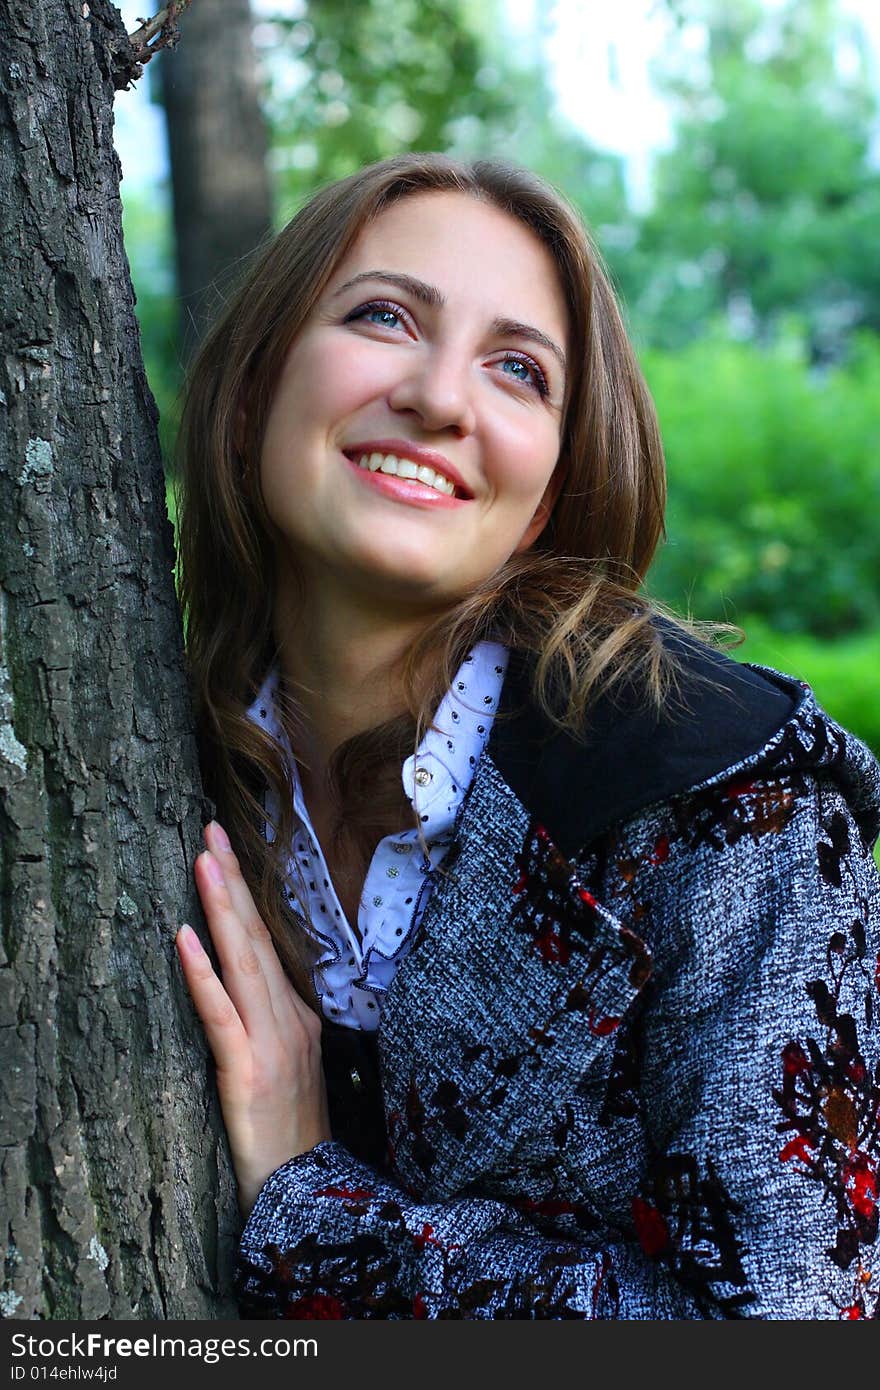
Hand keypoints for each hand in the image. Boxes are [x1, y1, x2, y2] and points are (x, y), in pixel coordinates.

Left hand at [176, 820, 330, 1216]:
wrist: (309, 1196)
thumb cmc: (293, 1136)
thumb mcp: (292, 1067)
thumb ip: (275, 1022)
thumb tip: (247, 983)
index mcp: (301, 1016)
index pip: (271, 942)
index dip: (248, 895)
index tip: (229, 850)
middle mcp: (291, 1019)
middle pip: (259, 938)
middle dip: (233, 881)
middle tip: (212, 831)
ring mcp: (273, 1043)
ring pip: (243, 962)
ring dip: (222, 908)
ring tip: (203, 861)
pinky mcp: (249, 1072)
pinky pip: (221, 1015)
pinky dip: (203, 975)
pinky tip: (185, 940)